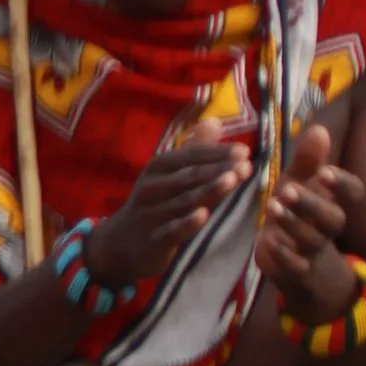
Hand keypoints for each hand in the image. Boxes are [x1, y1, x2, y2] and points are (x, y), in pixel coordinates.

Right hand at [84, 123, 248, 294]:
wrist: (119, 244)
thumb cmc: (153, 203)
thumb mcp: (168, 174)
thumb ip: (193, 150)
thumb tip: (214, 121)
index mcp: (159, 167)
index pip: (191, 156)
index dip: (217, 153)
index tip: (244, 151)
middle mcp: (153, 186)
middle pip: (190, 176)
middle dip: (218, 170)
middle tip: (246, 166)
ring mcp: (152, 213)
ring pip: (184, 201)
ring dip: (209, 190)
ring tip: (232, 181)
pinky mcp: (154, 239)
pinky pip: (173, 230)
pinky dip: (187, 223)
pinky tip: (203, 216)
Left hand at [253, 122, 365, 318]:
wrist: (294, 262)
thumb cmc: (297, 213)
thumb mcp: (298, 184)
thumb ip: (308, 161)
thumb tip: (320, 129)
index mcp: (333, 202)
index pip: (355, 193)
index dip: (343, 184)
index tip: (325, 172)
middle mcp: (328, 226)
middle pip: (334, 218)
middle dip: (312, 204)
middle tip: (287, 190)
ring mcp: (314, 250)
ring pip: (313, 240)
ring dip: (293, 224)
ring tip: (271, 206)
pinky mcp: (297, 270)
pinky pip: (297, 266)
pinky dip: (285, 255)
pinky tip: (269, 242)